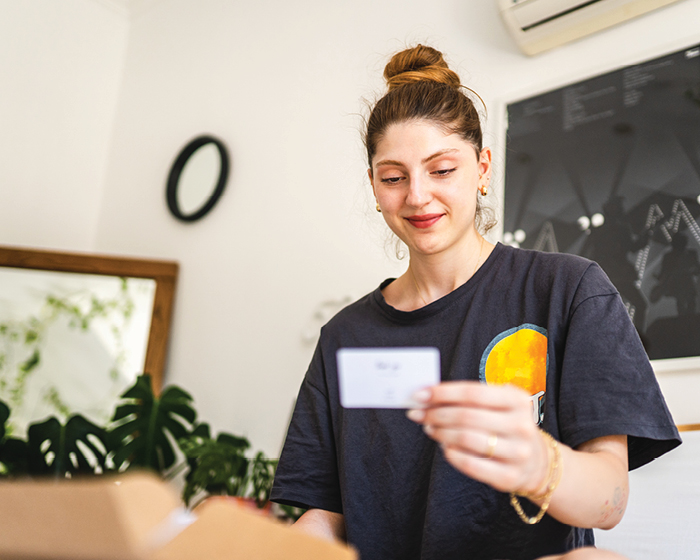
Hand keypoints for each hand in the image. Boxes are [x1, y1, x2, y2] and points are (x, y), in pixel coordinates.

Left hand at [406, 381, 549, 494]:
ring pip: (466, 439)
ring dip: (440, 433)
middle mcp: (521, 425)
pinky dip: (451, 454)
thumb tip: (427, 397)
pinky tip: (445, 447)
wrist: (536, 462)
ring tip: (430, 429)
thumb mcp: (498, 405)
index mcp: (517, 399)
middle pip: (466, 416)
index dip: (443, 393)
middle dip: (436, 414)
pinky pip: (470, 464)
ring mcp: (518, 452)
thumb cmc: (506, 426)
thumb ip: (467, 399)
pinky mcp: (509, 476)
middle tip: (419, 414)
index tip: (420, 394)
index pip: (473, 393)